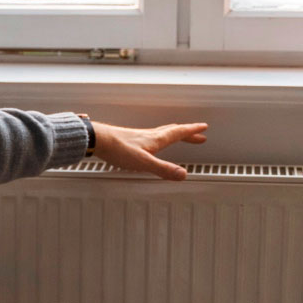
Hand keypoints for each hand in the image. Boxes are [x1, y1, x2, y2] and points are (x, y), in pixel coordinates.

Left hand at [92, 121, 208, 179]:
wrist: (98, 139)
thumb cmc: (118, 148)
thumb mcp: (144, 162)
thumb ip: (163, 169)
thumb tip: (183, 174)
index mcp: (156, 139)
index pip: (179, 133)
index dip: (192, 131)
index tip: (203, 128)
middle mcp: (150, 136)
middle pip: (173, 131)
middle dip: (187, 132)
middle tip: (198, 134)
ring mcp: (140, 137)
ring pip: (163, 133)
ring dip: (175, 134)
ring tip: (180, 136)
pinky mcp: (131, 140)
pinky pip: (152, 137)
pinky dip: (161, 137)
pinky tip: (154, 144)